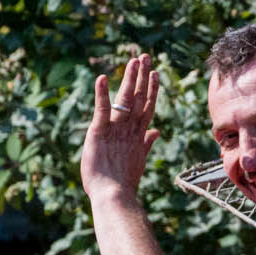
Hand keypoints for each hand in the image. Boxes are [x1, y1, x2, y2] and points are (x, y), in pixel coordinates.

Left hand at [80, 52, 159, 207]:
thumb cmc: (123, 184)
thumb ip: (146, 143)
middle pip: (138, 98)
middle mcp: (130, 130)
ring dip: (130, 79)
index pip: (146, 107)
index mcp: (137, 136)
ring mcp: (116, 130)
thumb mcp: (137, 160)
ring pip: (125, 99)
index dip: (151, 89)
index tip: (155, 73)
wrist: (115, 198)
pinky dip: (102, 93)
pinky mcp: (99, 133)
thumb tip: (156, 131)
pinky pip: (102, 109)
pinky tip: (102, 78)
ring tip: (133, 60)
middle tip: (145, 56)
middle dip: (142, 77)